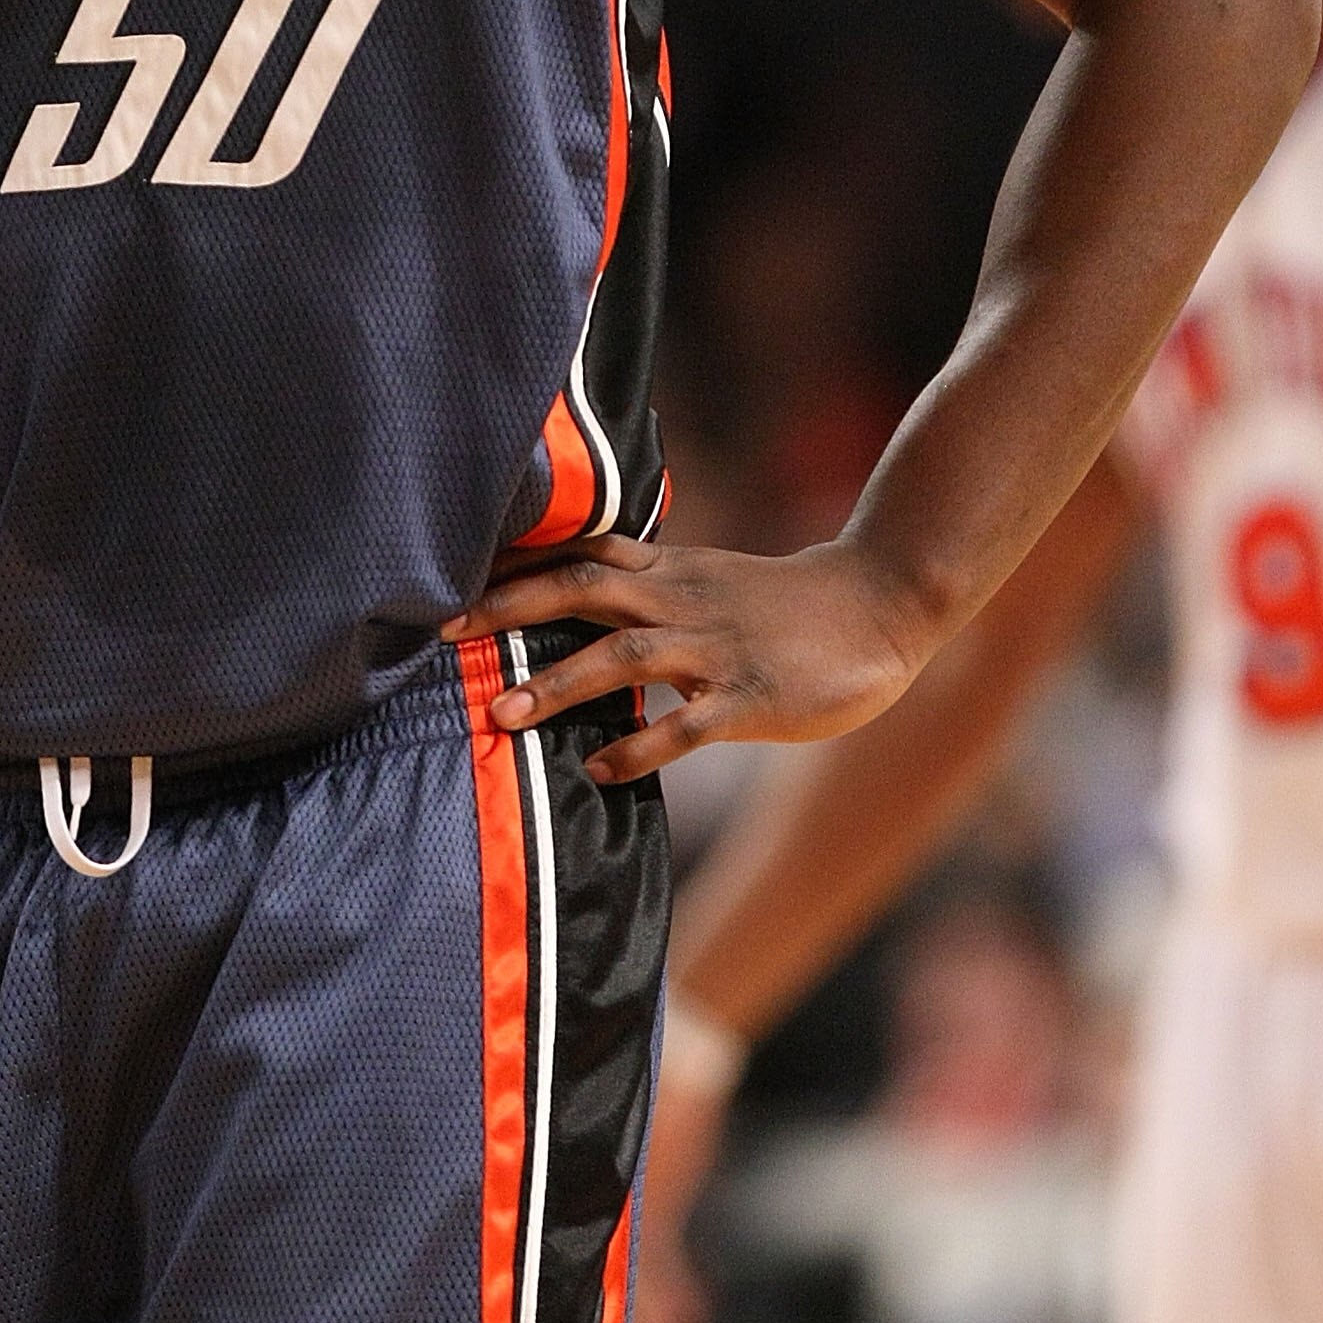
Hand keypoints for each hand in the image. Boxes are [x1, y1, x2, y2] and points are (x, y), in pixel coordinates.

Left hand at [441, 534, 924, 781]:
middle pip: (581, 590)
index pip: (579, 555)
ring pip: (621, 655)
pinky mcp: (749, 698)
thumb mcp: (707, 578)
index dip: (516, 565)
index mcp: (668, 571)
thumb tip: (577, 601)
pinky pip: (685, 725)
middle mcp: (680, 601)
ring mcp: (714, 649)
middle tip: (445, 631)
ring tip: (500, 714)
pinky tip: (598, 768)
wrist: (877, 603)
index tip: (452, 577)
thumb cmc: (784, 602)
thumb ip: (647, 587)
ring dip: (556, 683)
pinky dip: (638, 746)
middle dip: (510, 609)